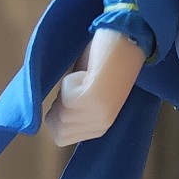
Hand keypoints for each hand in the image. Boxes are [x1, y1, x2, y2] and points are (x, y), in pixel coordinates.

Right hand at [43, 27, 143, 145]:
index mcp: (100, 127)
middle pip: (57, 127)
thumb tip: (52, 117)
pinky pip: (64, 97)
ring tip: (84, 79)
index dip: (59, 113)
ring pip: (58, 113)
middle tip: (79, 86)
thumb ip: (74, 112)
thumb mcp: (87, 96)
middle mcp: (100, 126)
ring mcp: (97, 115)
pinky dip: (70, 81)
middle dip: (59, 104)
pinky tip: (86, 74)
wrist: (125, 42)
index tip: (75, 95)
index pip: (60, 137)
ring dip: (65, 92)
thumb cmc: (103, 64)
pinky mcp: (91, 100)